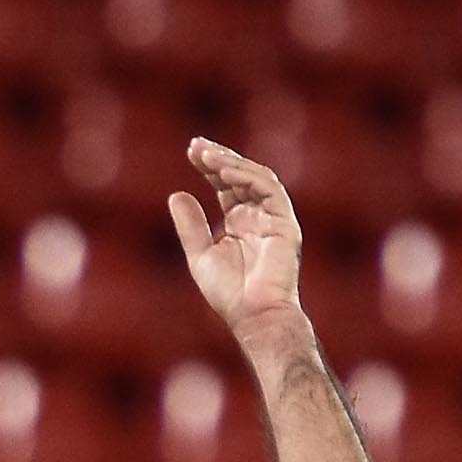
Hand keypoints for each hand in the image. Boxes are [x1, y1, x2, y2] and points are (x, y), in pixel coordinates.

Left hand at [169, 140, 304, 332]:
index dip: (209, 166)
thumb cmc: (230, 294)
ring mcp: (274, 217)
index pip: (225, 184)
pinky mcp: (285, 223)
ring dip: (231, 163)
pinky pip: (269, 190)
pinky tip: (225, 172)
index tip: (191, 151)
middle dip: (219, 157)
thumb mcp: (200, 255)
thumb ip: (190, 226)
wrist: (254, 316)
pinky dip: (247, 177)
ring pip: (256, 177)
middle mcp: (258, 215)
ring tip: (207, 156)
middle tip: (196, 145)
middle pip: (240, 175)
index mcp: (240, 221)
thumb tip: (176, 194)